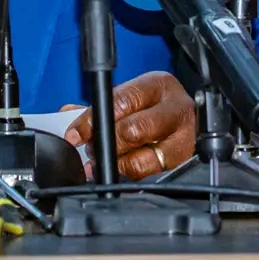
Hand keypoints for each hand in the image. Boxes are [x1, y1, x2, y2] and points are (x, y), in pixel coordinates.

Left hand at [63, 72, 195, 180]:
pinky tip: (120, 170)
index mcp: (158, 85)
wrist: (191, 117)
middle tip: (92, 148)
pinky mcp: (186, 162)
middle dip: (106, 143)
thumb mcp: (132, 95)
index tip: (76, 133)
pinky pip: (152, 174)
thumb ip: (100, 105)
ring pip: (144, 158)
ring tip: (105, 160)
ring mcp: (185, 138)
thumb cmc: (155, 104)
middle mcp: (176, 109)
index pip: (121, 101)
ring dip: (117, 163)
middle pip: (134, 130)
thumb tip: (67, 114)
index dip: (93, 120)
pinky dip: (129, 175)